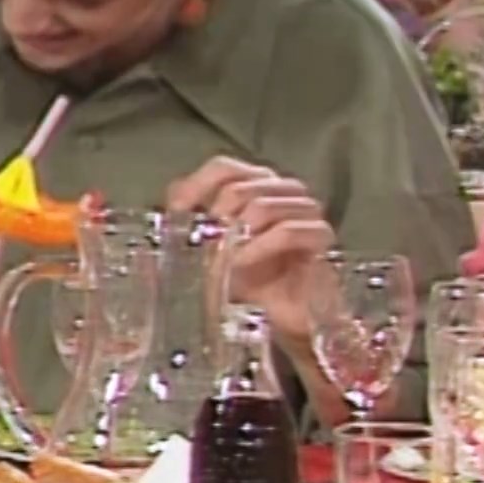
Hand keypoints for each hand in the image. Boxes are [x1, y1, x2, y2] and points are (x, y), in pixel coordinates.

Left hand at [166, 157, 336, 346]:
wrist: (284, 314)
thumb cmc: (247, 280)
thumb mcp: (208, 255)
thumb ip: (188, 232)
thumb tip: (163, 222)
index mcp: (252, 185)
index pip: (223, 167)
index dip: (196, 185)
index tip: (176, 211)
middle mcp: (279, 189)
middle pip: (239, 186)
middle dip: (215, 216)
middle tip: (201, 245)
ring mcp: (304, 209)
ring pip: (263, 204)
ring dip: (236, 233)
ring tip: (220, 258)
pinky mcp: (321, 235)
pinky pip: (289, 230)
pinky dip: (260, 246)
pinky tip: (241, 262)